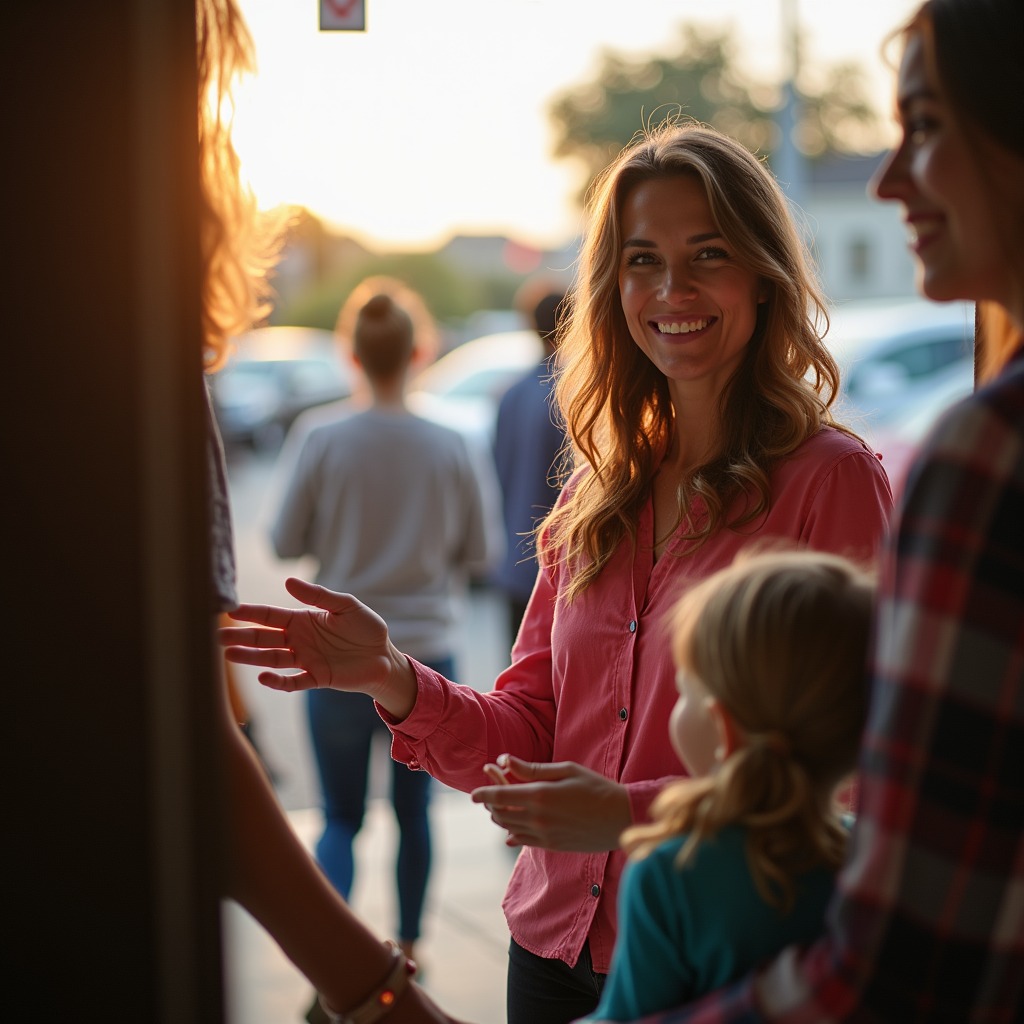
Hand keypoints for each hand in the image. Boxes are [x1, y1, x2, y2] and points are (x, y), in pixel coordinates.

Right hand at [218, 577, 416, 716]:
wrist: (384, 656)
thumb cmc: (366, 628)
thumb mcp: (345, 605)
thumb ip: (318, 596)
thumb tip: (288, 581)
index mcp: (303, 620)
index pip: (271, 616)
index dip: (251, 613)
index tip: (230, 610)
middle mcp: (299, 640)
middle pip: (264, 639)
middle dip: (242, 637)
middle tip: (217, 635)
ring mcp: (306, 660)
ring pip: (272, 659)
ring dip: (251, 658)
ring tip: (229, 655)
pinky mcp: (317, 678)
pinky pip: (294, 681)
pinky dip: (278, 681)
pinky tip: (262, 677)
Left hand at [471, 754, 630, 851]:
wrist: (621, 819)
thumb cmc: (596, 788)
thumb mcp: (566, 771)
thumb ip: (532, 769)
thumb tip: (504, 761)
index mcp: (540, 796)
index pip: (499, 796)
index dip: (483, 793)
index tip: (472, 793)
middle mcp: (537, 819)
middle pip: (500, 813)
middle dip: (490, 802)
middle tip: (491, 789)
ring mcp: (544, 836)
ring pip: (508, 828)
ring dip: (500, 815)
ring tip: (503, 801)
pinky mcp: (551, 846)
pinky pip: (522, 840)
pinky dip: (512, 831)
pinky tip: (512, 826)